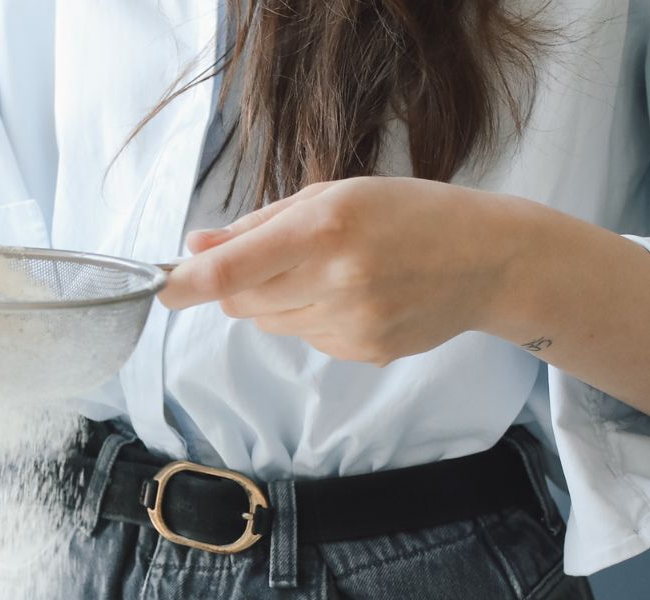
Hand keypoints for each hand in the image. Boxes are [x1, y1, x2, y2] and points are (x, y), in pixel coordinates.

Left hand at [157, 177, 535, 364]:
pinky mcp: (364, 353)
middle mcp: (338, 279)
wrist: (489, 260)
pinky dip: (315, 319)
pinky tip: (360, 296)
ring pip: (272, 323)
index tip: (159, 288)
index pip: (236, 267)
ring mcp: (353, 324)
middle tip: (278, 257)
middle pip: (243, 301)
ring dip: (282, 299)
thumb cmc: (410, 214)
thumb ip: (261, 223)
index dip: (188, 282)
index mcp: (327, 227)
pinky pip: (308, 340)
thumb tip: (195, 246)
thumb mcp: (336, 195)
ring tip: (335, 272)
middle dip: (239, 284)